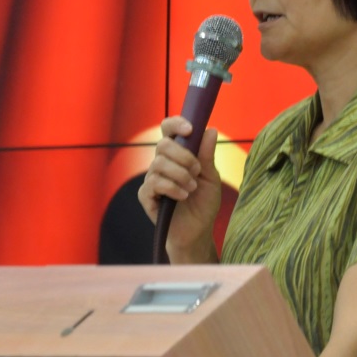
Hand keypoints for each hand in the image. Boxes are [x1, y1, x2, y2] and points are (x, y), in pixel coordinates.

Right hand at [137, 116, 222, 263]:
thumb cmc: (203, 204)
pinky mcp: (146, 196)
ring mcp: (152, 179)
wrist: (197, 232)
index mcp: (176, 155)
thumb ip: (207, 155)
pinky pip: (153, 184)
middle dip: (183, 156)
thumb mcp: (211, 178)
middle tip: (196, 171)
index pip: (168, 130)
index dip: (175, 124)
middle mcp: (161, 164)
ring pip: (158, 164)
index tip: (190, 129)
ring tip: (192, 188)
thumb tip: (210, 129)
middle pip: (163, 145)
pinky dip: (171, 188)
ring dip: (180, 175)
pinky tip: (182, 196)